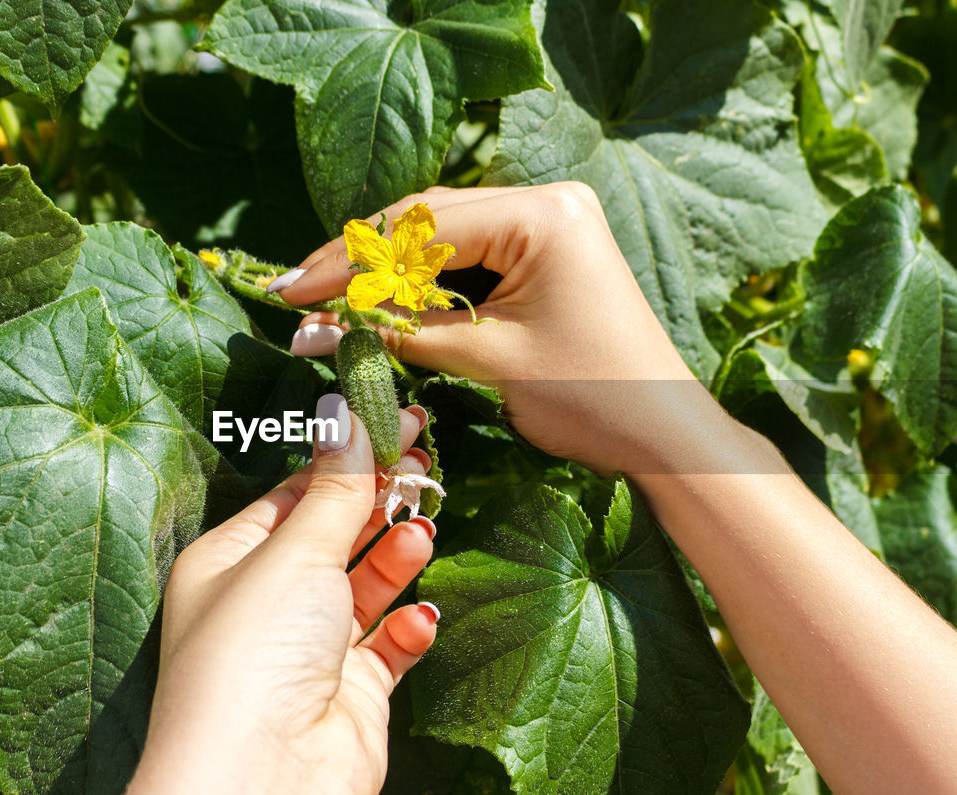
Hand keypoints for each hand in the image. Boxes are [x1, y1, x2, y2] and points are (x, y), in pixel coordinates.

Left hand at [101, 397, 439, 794]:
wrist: (263, 784)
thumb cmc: (252, 657)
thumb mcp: (295, 551)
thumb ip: (336, 486)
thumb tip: (346, 410)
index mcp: (230, 561)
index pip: (294, 494)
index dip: (347, 458)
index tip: (398, 422)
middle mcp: (265, 604)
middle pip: (333, 536)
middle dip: (378, 502)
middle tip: (424, 467)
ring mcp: (309, 652)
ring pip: (364, 587)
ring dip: (396, 558)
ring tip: (421, 531)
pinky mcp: (349, 695)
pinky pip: (387, 648)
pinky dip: (408, 628)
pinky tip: (420, 617)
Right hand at [275, 183, 733, 475]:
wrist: (664, 433)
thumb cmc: (591, 398)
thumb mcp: (487, 360)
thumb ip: (399, 334)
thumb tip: (314, 328)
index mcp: (540, 213)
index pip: (419, 228)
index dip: (347, 263)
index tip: (291, 292)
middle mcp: (546, 199)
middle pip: (427, 220)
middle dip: (360, 261)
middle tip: (298, 293)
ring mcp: (551, 221)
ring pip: (444, 235)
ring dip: (388, 269)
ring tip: (327, 299)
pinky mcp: (550, 249)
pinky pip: (472, 255)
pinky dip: (426, 281)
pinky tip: (384, 300)